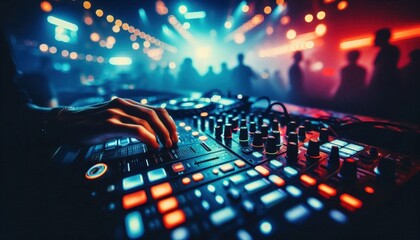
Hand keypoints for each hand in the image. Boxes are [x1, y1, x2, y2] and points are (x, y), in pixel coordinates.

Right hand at [55, 98, 177, 148]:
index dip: (169, 122)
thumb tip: (149, 134)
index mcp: (126, 104)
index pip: (156, 109)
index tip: (174, 135)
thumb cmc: (88, 124)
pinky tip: (152, 145)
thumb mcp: (112, 119)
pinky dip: (148, 137)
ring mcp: (115, 113)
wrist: (64, 124)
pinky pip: (134, 129)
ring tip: (164, 146)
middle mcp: (122, 105)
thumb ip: (128, 122)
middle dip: (167, 130)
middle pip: (154, 114)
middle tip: (172, 143)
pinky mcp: (108, 123)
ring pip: (146, 121)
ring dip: (159, 135)